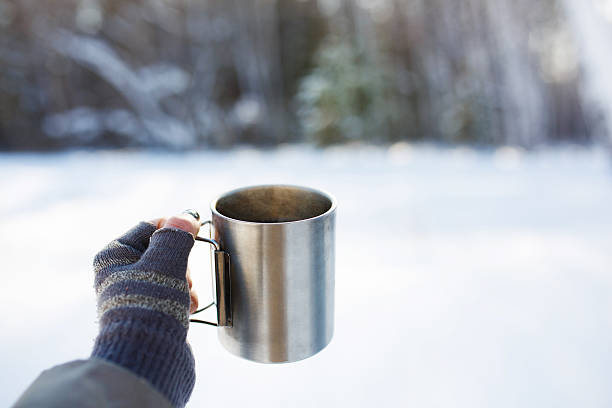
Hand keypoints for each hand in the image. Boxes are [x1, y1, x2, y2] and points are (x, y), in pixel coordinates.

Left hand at [91, 211, 201, 407]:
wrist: (147, 357)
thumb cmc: (150, 305)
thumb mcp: (165, 262)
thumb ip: (176, 236)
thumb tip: (184, 217)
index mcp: (113, 255)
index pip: (148, 226)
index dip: (173, 227)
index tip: (194, 231)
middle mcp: (120, 274)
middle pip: (162, 250)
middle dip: (181, 261)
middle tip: (183, 273)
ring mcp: (135, 295)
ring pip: (171, 273)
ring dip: (185, 281)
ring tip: (184, 295)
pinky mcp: (150, 313)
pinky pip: (172, 294)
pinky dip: (183, 299)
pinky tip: (186, 308)